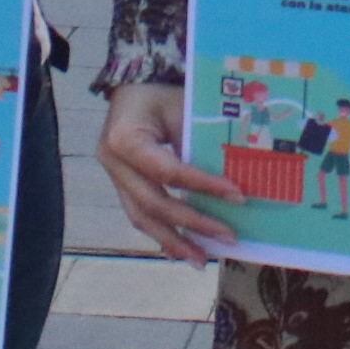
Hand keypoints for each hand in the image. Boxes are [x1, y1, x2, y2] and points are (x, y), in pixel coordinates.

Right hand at [98, 83, 243, 264]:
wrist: (133, 89)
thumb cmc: (161, 95)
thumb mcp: (181, 108)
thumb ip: (197, 143)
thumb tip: (232, 179)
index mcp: (124, 137)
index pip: (168, 171)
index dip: (203, 186)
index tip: (237, 195)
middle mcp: (112, 161)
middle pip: (153, 203)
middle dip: (192, 225)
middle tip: (227, 238)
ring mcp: (112, 176)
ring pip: (141, 218)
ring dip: (174, 242)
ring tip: (202, 260)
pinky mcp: (120, 186)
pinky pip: (139, 215)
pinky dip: (163, 234)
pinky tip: (183, 250)